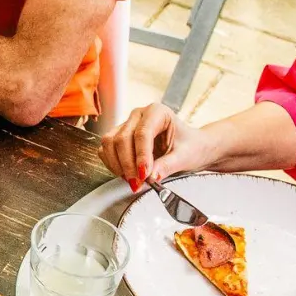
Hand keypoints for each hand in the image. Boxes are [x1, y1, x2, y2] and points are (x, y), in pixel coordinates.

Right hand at [99, 103, 217, 189]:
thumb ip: (167, 165)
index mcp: (157, 112)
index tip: (144, 175)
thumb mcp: (185, 156)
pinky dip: (112, 164)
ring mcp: (125, 125)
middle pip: (122, 138)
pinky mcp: (118, 137)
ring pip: (109, 143)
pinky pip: (105, 150)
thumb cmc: (190, 146)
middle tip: (137, 183)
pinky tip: (126, 174)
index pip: (142, 133)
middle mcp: (138, 115)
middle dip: (128, 164)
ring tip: (132, 181)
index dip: (141, 155)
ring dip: (117, 165)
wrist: (190, 147)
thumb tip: (151, 177)